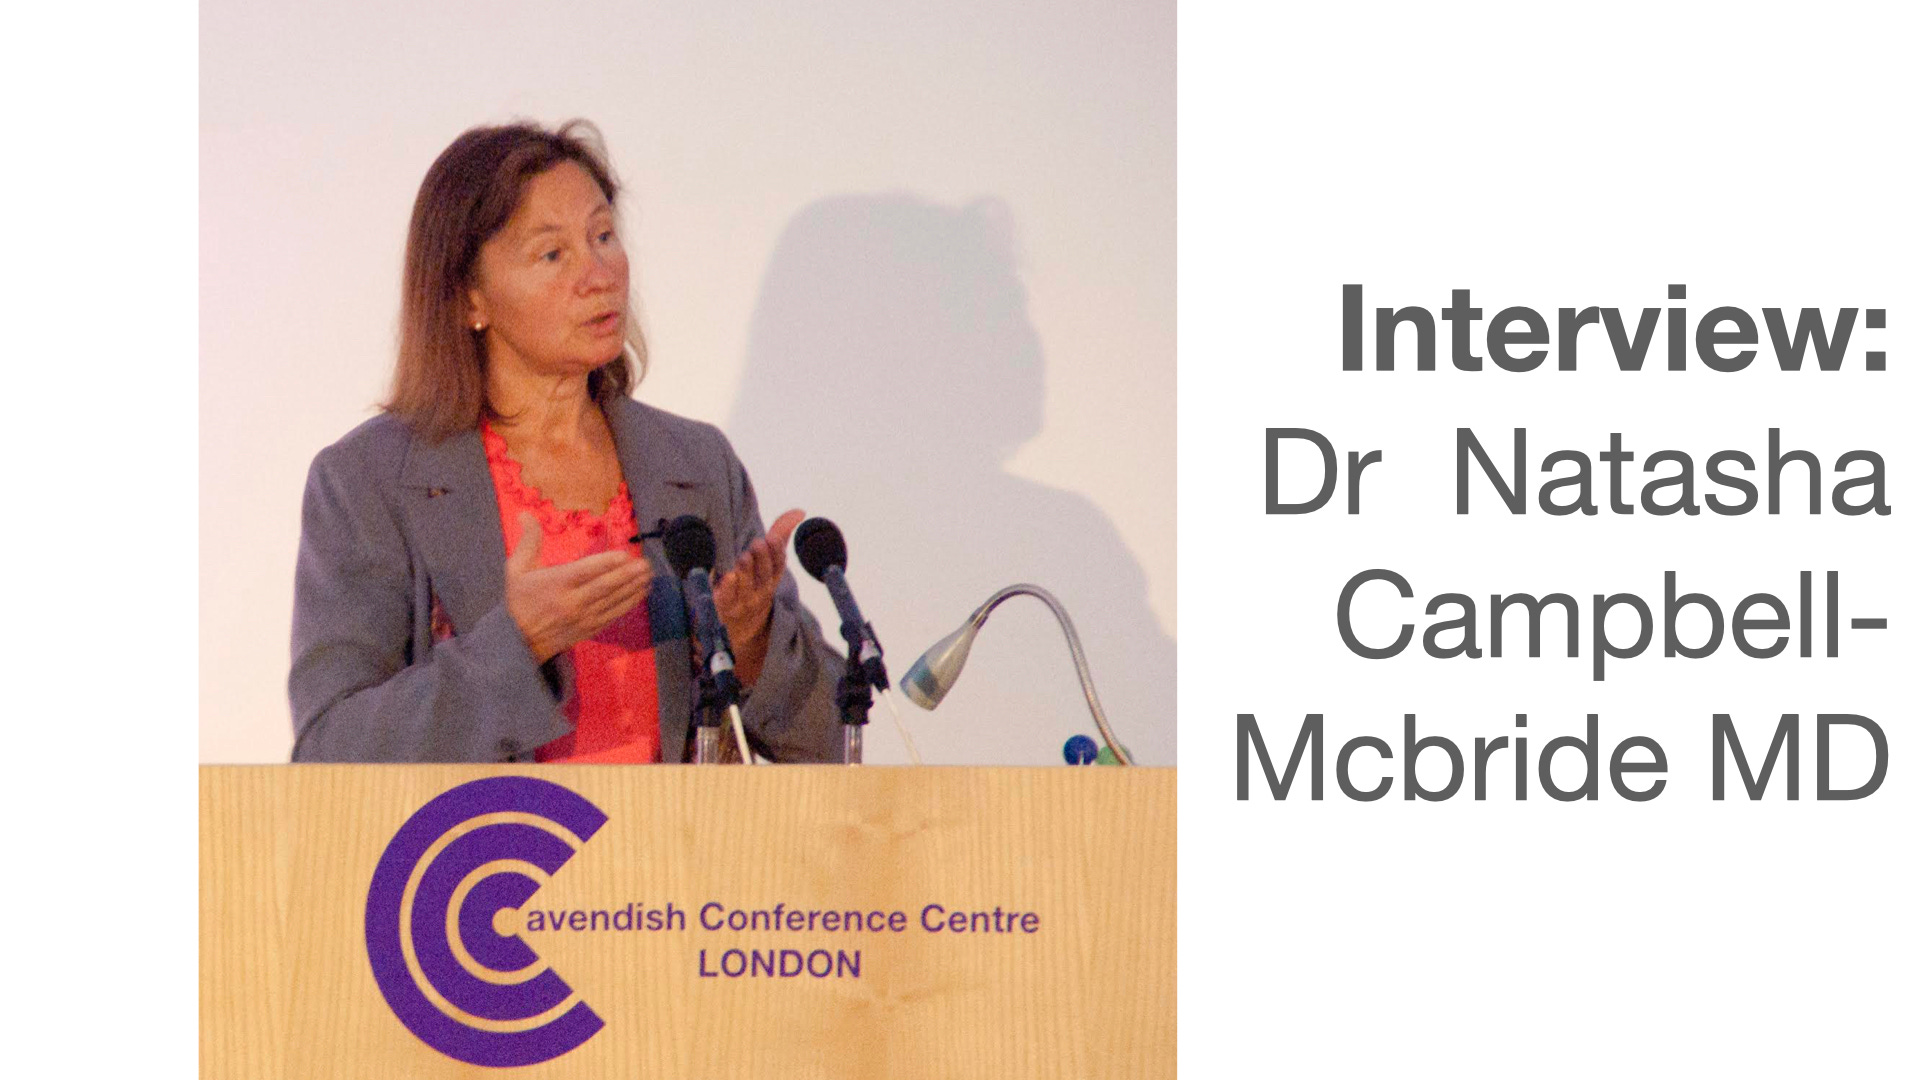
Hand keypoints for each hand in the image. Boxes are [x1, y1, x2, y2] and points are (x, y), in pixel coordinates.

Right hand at [504, 511, 652, 662]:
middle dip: (627, 575)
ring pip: (613, 601)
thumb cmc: (519, 601)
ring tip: (648, 575)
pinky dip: (629, 603)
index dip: (606, 563)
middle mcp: (572, 602)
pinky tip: (642, 592)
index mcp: (556, 584)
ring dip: (633, 587)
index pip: (585, 572)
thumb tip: (527, 513)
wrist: (518, 641)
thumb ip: (528, 541)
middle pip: (604, 587)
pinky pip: (614, 614)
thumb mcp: (517, 569)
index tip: (624, 554)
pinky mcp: (591, 628)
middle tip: (645, 564)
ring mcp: (584, 617)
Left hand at [714, 508, 802, 684]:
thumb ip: (780, 535)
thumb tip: (799, 512)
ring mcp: (742, 602)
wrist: (739, 628)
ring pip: (745, 587)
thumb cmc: (754, 586)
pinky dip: (727, 590)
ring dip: (745, 572)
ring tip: (744, 558)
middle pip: (763, 576)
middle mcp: (759, 592)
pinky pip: (726, 600)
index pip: (778, 567)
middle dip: (761, 560)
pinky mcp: (723, 608)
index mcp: (771, 579)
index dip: (776, 553)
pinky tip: (728, 578)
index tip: (772, 539)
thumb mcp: (769, 564)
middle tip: (757, 544)